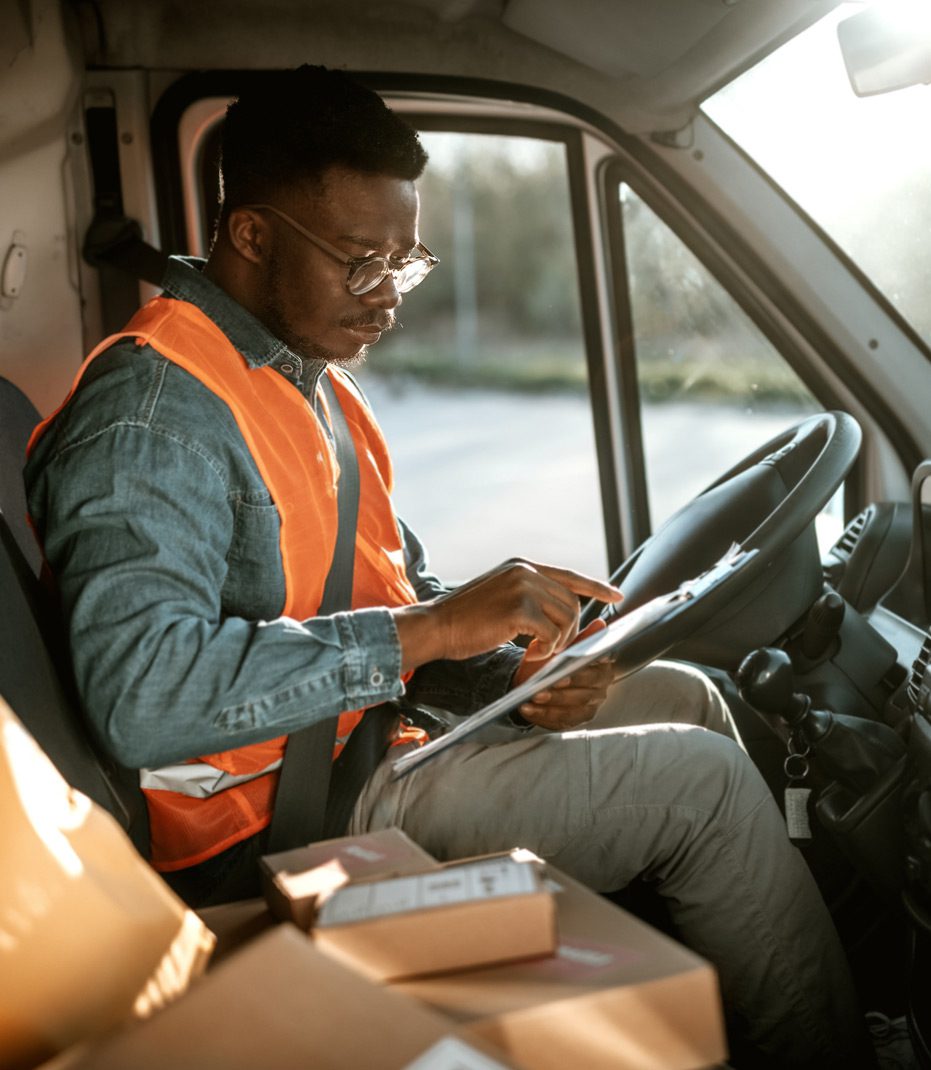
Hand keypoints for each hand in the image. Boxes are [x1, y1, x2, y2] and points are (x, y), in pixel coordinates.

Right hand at [392, 558, 621, 671]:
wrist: (435, 626)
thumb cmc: (465, 620)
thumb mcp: (501, 597)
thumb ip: (529, 596)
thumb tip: (565, 610)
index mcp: (522, 566)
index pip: (569, 575)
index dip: (597, 587)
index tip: (617, 596)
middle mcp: (525, 570)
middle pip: (572, 604)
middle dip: (568, 632)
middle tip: (547, 650)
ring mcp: (522, 587)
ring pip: (566, 620)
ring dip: (556, 644)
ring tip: (536, 652)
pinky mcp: (518, 608)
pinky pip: (551, 635)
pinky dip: (545, 651)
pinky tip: (528, 655)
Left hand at [512, 619, 616, 730]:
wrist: (536, 677)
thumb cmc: (552, 660)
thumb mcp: (562, 647)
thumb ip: (581, 638)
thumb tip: (600, 624)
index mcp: (602, 665)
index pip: (596, 670)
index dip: (579, 672)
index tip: (562, 673)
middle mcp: (601, 686)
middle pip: (585, 692)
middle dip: (562, 691)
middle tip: (542, 688)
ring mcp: (591, 705)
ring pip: (573, 708)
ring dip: (550, 704)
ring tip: (532, 698)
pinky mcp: (577, 719)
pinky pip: (561, 720)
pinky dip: (542, 715)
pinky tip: (527, 708)